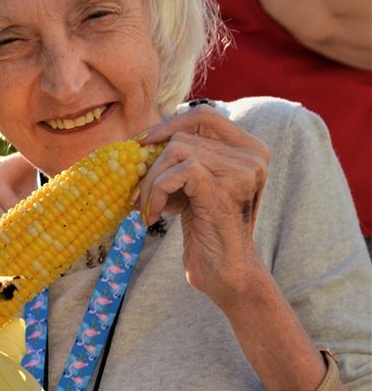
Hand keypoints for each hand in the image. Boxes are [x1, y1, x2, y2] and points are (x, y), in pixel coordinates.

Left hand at [137, 105, 269, 306]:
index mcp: (249, 150)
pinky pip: (176, 172)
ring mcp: (241, 171)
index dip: (168, 125)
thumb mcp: (195, 187)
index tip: (143, 145)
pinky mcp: (222, 189)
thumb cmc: (208, 233)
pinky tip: (153, 215)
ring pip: (174, 151)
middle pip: (182, 135)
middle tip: (138, 192)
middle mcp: (251, 156)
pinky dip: (156, 191)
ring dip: (150, 182)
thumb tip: (144, 140)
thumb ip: (183, 160)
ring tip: (146, 209)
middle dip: (152, 164)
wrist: (227, 275)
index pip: (204, 115)